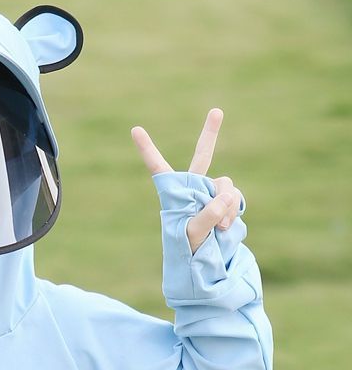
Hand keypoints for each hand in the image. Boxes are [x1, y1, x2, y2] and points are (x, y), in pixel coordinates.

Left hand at [130, 108, 243, 253]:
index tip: (134, 129)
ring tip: (218, 227)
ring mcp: (210, 191)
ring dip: (225, 205)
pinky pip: (234, 197)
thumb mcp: (193, 233)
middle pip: (203, 155)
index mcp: (173, 192)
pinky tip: (225, 227)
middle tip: (216, 111)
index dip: (147, 149)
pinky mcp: (225, 199)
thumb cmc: (188, 246)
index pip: (158, 167)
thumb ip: (208, 215)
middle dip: (210, 134)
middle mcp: (192, 186)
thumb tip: (226, 196)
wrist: (203, 258)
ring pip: (225, 185)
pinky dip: (233, 211)